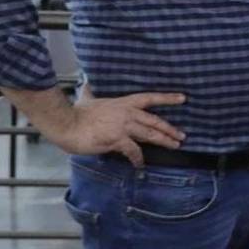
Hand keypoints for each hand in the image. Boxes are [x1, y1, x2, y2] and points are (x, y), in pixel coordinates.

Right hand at [52, 87, 185, 166]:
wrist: (66, 124)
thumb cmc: (76, 113)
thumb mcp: (87, 99)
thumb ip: (90, 92)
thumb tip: (86, 84)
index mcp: (123, 102)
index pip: (150, 98)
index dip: (167, 98)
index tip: (183, 98)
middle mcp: (127, 113)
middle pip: (155, 121)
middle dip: (170, 129)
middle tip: (182, 136)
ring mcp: (123, 126)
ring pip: (150, 134)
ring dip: (164, 141)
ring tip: (175, 146)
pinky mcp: (117, 139)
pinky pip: (133, 150)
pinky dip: (138, 159)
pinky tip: (140, 164)